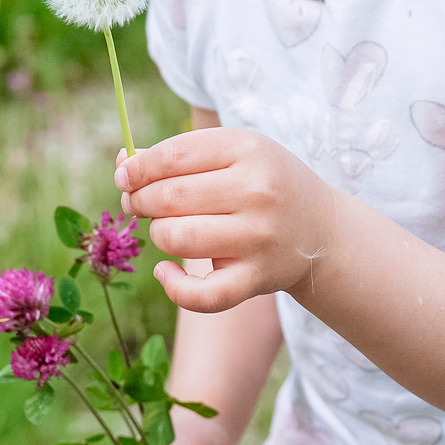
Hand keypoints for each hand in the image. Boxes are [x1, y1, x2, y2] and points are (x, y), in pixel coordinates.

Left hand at [117, 127, 335, 312]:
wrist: (322, 230)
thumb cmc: (264, 184)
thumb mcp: (234, 153)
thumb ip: (178, 155)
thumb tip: (122, 163)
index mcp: (247, 149)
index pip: (173, 155)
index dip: (138, 169)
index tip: (125, 178)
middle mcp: (256, 191)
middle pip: (169, 197)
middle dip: (139, 201)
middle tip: (138, 204)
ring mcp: (258, 237)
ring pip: (176, 238)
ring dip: (157, 235)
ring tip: (165, 230)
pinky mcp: (257, 278)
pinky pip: (203, 294)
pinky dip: (174, 287)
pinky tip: (165, 272)